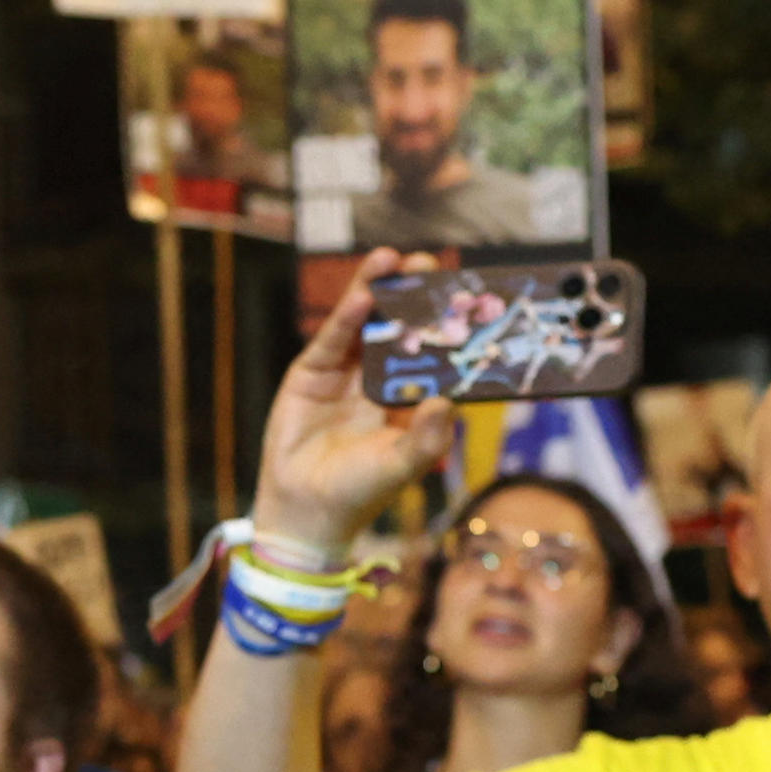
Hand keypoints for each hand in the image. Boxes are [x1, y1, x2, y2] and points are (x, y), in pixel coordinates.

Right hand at [252, 247, 456, 555]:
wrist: (306, 512)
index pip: (432, 352)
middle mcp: (379, 378)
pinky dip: (345, 318)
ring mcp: (344, 372)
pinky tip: (360, 297)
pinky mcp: (311, 373)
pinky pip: (332, 340)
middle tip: (429, 264)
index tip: (464, 296)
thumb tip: (451, 403)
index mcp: (409, 397)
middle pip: (397, 326)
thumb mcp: (402, 466)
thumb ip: (427, 439)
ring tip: (391, 259)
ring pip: (364, 323)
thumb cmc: (360, 492)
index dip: (445, 324)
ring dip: (376, 290)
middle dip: (412, 295)